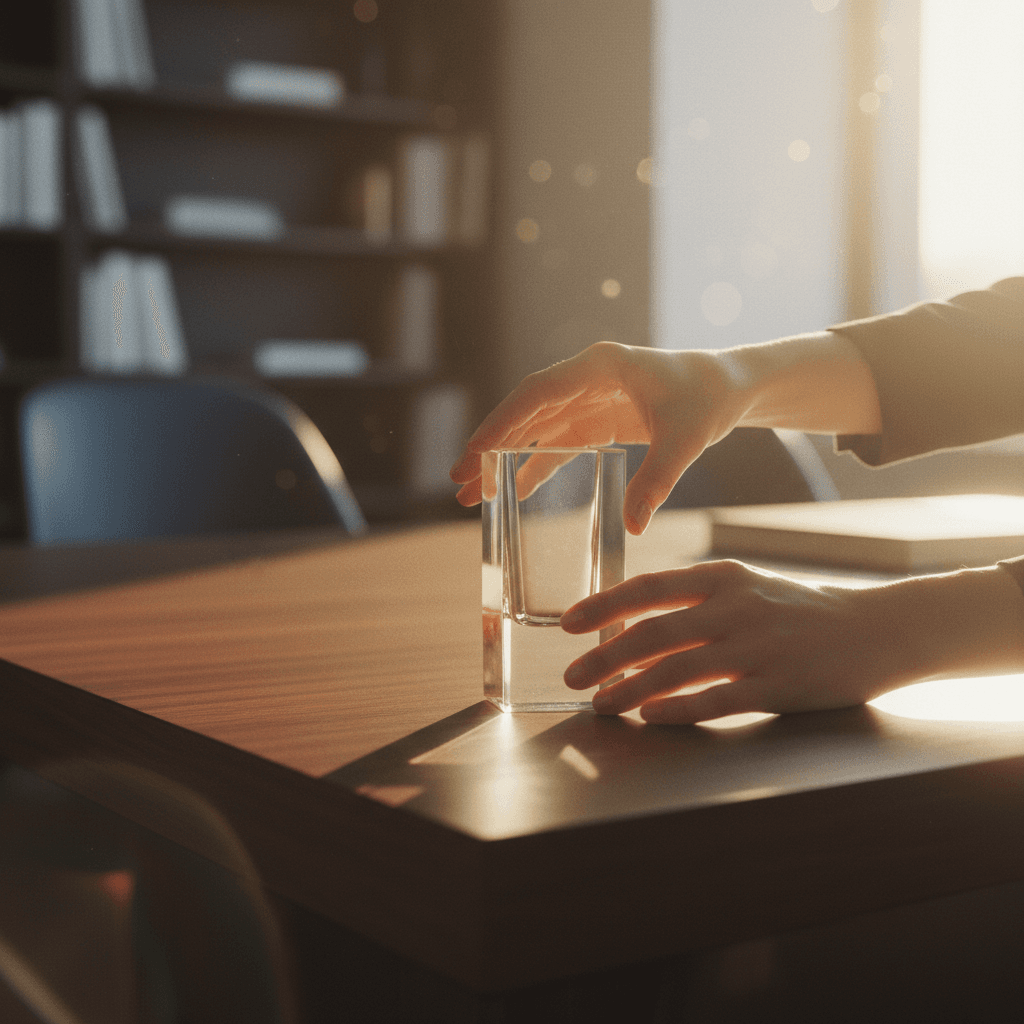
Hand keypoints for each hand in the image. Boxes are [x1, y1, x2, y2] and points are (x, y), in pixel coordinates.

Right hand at [449, 342, 739, 533]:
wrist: (728, 387)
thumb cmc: (708, 399)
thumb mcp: (686, 440)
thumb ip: (658, 480)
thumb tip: (634, 527)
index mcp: (599, 366)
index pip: (537, 393)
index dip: (501, 422)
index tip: (473, 452)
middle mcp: (585, 377)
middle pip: (524, 411)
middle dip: (489, 446)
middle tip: (458, 481)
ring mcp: (587, 397)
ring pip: (534, 429)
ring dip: (504, 459)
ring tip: (473, 494)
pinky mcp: (596, 418)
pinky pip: (556, 442)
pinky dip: (535, 465)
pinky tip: (514, 492)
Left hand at [559, 561, 1023, 723]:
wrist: (874, 630)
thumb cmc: (799, 611)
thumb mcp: (747, 588)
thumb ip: (695, 601)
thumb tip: (631, 627)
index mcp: (724, 577)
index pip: (650, 588)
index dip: (604, 606)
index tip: (570, 623)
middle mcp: (735, 607)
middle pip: (654, 632)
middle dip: (605, 656)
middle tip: (572, 676)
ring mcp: (757, 646)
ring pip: (677, 669)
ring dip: (630, 689)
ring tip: (600, 705)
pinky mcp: (778, 685)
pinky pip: (717, 700)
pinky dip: (677, 710)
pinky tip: (649, 718)